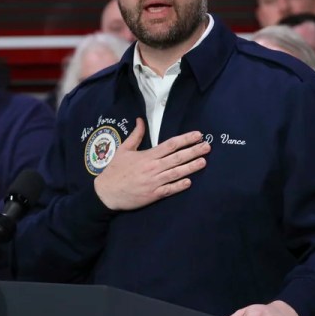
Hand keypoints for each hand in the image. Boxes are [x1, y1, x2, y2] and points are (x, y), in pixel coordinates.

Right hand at [94, 118, 209, 209]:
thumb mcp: (124, 149)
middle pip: (177, 157)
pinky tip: (190, 181)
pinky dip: (180, 185)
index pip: (170, 145)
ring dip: (191, 167)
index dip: (185, 139)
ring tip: (204, 161)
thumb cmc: (115, 170)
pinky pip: (170, 189)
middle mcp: (153, 167)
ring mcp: (154, 182)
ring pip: (177, 173)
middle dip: (194, 151)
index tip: (198, 135)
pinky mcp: (153, 195)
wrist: (106, 193)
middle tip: (208, 146)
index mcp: (147, 156)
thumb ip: (136, 135)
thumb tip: (141, 120)